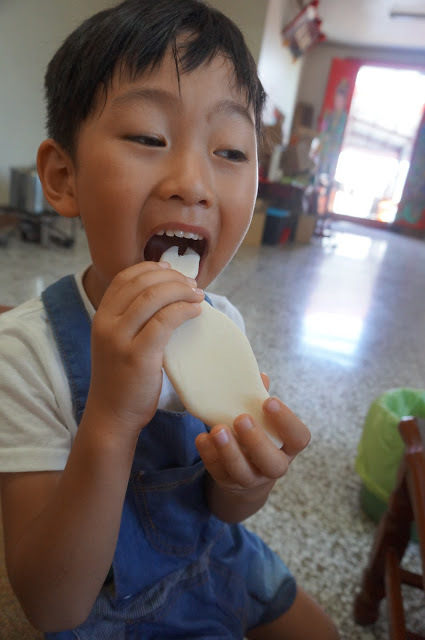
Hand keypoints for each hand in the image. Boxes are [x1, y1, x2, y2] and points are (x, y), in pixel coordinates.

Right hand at [86, 262, 203, 436]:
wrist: (112, 416)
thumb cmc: (123, 380)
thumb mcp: (117, 342)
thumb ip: (132, 320)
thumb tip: (167, 295)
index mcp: (101, 317)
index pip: (124, 278)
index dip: (151, 269)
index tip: (172, 271)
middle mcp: (106, 323)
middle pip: (141, 283)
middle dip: (172, 278)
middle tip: (192, 285)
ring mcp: (119, 339)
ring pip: (154, 298)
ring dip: (181, 291)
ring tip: (198, 295)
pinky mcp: (138, 355)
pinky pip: (164, 321)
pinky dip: (184, 310)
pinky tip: (196, 311)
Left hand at [195, 374, 309, 497]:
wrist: (246, 468)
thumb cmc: (258, 432)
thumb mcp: (262, 416)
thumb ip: (260, 398)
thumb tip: (260, 376)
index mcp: (289, 446)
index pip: (299, 438)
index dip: (286, 421)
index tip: (269, 402)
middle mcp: (274, 466)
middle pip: (272, 463)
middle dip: (256, 441)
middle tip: (241, 418)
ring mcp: (251, 478)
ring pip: (243, 472)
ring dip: (230, 451)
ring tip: (218, 430)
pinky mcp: (228, 481)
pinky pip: (218, 472)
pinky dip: (209, 455)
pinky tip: (203, 438)